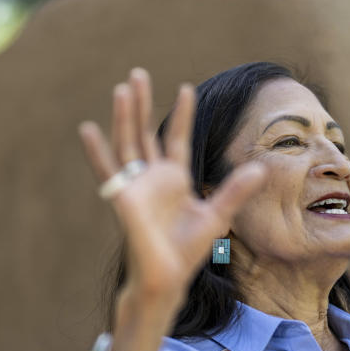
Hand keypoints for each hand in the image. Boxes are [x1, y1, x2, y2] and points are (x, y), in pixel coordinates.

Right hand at [78, 68, 266, 303]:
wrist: (168, 277)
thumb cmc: (187, 251)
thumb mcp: (217, 215)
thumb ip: (235, 191)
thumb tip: (261, 169)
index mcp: (174, 179)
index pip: (177, 139)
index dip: (182, 115)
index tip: (186, 87)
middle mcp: (152, 178)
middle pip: (145, 133)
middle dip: (142, 104)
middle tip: (138, 73)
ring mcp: (135, 186)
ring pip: (127, 143)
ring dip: (124, 117)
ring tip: (123, 88)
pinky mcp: (123, 199)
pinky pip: (107, 171)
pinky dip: (96, 151)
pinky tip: (88, 129)